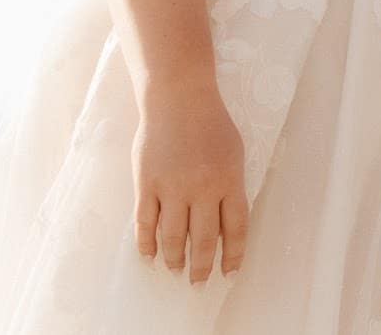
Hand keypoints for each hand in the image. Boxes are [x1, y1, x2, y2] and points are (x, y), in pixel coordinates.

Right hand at [133, 80, 249, 282]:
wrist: (178, 99)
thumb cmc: (211, 125)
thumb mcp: (234, 154)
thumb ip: (230, 187)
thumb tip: (224, 226)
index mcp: (229, 180)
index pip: (235, 229)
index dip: (232, 255)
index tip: (228, 272)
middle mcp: (202, 188)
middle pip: (202, 240)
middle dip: (201, 266)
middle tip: (198, 281)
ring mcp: (172, 187)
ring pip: (172, 236)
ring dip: (174, 258)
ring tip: (176, 269)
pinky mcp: (146, 183)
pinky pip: (144, 222)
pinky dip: (146, 243)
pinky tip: (149, 255)